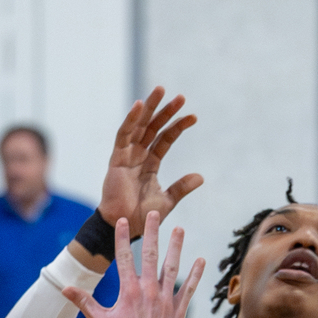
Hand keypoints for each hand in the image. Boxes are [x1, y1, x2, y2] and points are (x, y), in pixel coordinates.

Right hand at [64, 214, 204, 317]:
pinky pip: (188, 289)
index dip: (123, 237)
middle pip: (150, 255)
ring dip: (176, 247)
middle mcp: (149, 292)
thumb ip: (84, 301)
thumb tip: (65, 288)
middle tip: (155, 213)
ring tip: (179, 229)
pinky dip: (195, 275)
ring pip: (172, 268)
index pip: (124, 257)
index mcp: (129, 292)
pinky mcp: (179, 312)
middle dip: (152, 232)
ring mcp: (166, 301)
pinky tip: (200, 260)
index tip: (123, 220)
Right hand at [96, 87, 203, 241]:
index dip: (178, 127)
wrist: (125, 226)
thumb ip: (181, 187)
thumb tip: (200, 177)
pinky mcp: (116, 158)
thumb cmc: (142, 216)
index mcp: (150, 164)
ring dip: (150, 108)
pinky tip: (140, 106)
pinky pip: (123, 134)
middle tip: (181, 97)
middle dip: (166, 111)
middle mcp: (138, 155)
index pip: (165, 139)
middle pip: (153, 127)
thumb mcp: (166, 200)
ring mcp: (127, 155)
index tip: (194, 117)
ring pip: (139, 125)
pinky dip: (131, 120)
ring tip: (161, 91)